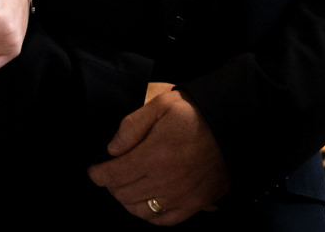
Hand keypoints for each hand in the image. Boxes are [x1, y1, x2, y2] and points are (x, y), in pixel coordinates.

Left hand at [88, 87, 229, 223]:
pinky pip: (165, 220)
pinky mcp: (196, 204)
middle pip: (124, 195)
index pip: (114, 175)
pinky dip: (151, 215)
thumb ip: (131, 126)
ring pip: (142, 211)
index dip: (98, 175)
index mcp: (153, 156)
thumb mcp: (160, 105)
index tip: (94, 171)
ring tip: (126, 188)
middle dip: (112, 186)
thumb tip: (112, 149)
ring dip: (128, 201)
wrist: (231, 126)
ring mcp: (181, 196)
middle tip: (110, 176)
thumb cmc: (195, 114)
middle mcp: (165, 181)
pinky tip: (148, 203)